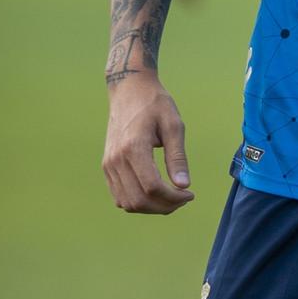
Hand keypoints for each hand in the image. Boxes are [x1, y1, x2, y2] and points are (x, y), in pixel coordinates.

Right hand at [102, 74, 193, 213]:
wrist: (129, 91)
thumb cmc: (155, 104)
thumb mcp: (174, 126)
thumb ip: (178, 157)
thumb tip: (184, 185)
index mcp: (134, 147)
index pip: (152, 187)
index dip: (173, 198)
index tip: (190, 194)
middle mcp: (116, 159)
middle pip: (139, 200)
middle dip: (165, 206)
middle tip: (184, 198)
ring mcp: (108, 164)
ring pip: (128, 203)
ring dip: (152, 208)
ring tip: (172, 198)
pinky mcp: (107, 166)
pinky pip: (119, 196)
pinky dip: (138, 202)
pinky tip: (156, 194)